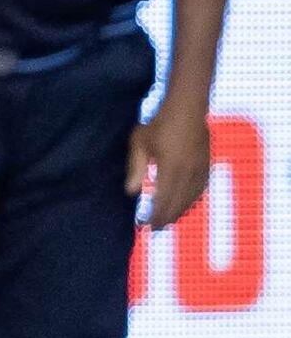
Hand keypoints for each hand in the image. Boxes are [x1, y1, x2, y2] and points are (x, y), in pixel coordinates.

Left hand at [136, 94, 216, 228]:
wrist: (188, 108)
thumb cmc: (159, 123)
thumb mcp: (140, 143)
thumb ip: (136, 168)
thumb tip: (131, 193)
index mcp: (171, 169)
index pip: (162, 200)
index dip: (154, 215)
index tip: (145, 225)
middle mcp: (188, 173)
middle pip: (178, 204)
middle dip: (166, 218)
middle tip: (155, 229)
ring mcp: (200, 170)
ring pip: (191, 199)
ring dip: (179, 211)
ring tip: (167, 220)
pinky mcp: (207, 165)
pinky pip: (200, 190)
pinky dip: (191, 201)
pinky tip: (184, 204)